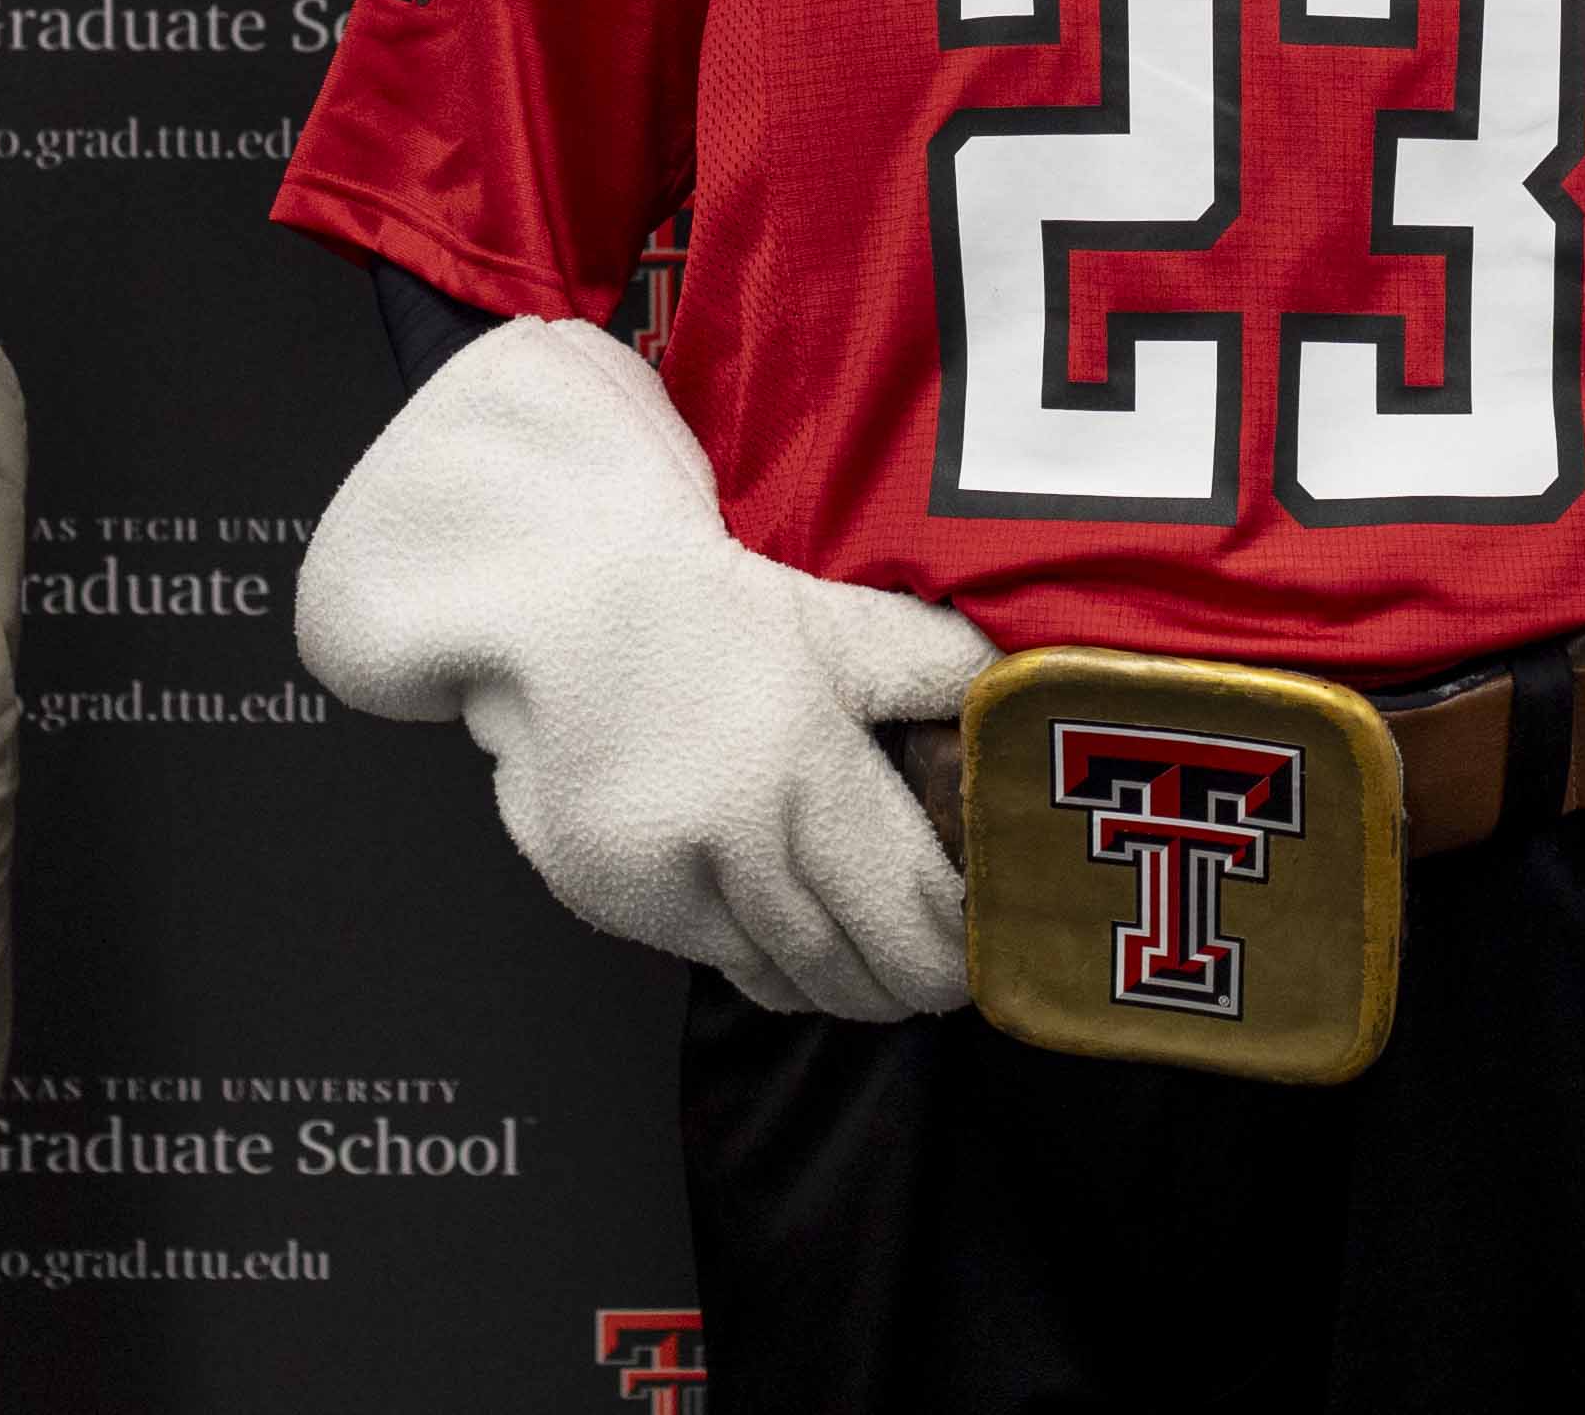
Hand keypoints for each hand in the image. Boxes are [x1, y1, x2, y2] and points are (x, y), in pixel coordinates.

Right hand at [295, 318, 987, 1020]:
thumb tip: (1032, 693)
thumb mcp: (840, 620)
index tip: (986, 947)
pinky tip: (781, 921)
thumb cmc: (705, 604)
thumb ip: (940, 667)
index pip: (917, 913)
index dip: (963, 948)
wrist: (552, 599)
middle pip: (858, 973)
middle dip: (911, 984)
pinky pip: (716, 961)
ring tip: (869, 956)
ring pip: (786, 982)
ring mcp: (664, 881)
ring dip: (837, 981)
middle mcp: (734, 842)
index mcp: (807, 771)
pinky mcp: (611, 899)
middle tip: (940, 971)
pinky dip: (760, 957)